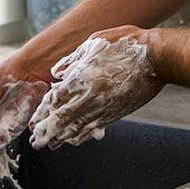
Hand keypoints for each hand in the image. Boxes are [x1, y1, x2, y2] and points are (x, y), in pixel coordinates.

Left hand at [28, 25, 165, 149]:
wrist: (155, 56)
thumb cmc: (124, 45)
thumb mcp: (92, 43)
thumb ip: (72, 60)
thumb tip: (57, 73)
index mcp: (81, 78)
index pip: (55, 101)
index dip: (42, 113)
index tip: (34, 121)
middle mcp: (90, 96)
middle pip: (62, 119)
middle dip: (46, 132)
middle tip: (35, 141)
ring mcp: (104, 107)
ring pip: (78, 127)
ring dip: (61, 138)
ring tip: (49, 145)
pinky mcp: (116, 112)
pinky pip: (95, 128)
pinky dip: (82, 136)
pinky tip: (73, 140)